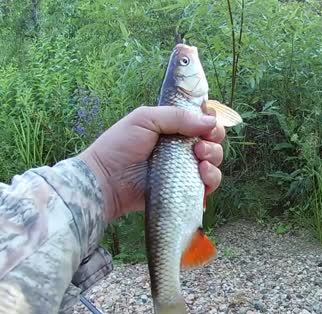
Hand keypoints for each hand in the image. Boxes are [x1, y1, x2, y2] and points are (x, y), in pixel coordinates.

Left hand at [79, 106, 224, 221]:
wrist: (106, 180)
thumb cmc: (120, 145)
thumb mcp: (145, 119)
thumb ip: (178, 116)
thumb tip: (210, 121)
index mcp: (173, 126)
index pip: (202, 119)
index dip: (210, 119)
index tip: (208, 122)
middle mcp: (182, 146)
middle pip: (213, 139)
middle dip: (214, 138)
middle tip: (200, 145)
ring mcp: (184, 168)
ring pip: (214, 161)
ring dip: (214, 157)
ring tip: (200, 159)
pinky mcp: (185, 189)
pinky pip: (209, 185)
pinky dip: (211, 178)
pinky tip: (202, 174)